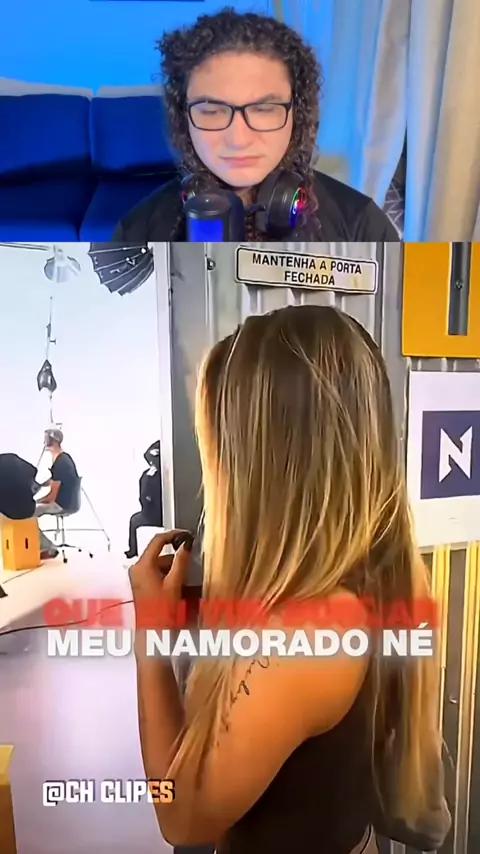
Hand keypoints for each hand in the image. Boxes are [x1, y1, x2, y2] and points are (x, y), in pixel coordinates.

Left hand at [128, 530, 193, 644]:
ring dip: (173, 569)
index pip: (157, 540)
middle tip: (189, 562)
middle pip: (159, 554)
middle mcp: (137, 569)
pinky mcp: (141, 584)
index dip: (173, 534)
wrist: (153, 634)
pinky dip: (168, 575)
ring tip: (183, 581)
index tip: (185, 534)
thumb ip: (181, 561)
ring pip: (160, 564)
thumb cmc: (160, 612)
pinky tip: (176, 586)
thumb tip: (186, 545)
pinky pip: (157, 572)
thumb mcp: (175, 583)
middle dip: (175, 558)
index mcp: (142, 566)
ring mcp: (138, 577)